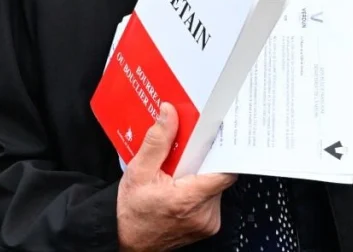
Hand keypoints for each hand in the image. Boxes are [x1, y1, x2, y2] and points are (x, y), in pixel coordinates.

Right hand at [116, 103, 236, 251]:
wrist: (127, 241)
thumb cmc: (131, 212)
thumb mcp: (138, 171)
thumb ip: (157, 142)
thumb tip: (169, 114)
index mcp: (188, 199)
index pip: (225, 171)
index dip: (221, 152)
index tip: (213, 137)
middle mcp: (204, 213)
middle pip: (218, 175)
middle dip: (203, 161)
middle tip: (184, 154)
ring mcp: (208, 222)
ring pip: (216, 186)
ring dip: (200, 175)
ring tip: (178, 172)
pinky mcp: (208, 227)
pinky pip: (212, 199)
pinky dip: (199, 189)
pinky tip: (180, 187)